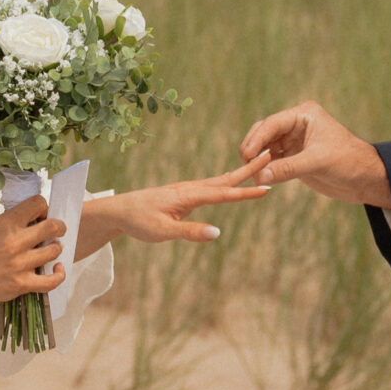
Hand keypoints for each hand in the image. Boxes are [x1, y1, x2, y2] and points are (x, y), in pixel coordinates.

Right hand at [0, 196, 66, 307]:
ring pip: (54, 251)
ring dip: (55, 248)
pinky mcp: (19, 285)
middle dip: (58, 226)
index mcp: (5, 223)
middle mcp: (14, 242)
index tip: (42, 214)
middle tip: (56, 230)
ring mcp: (19, 265)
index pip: (38, 203)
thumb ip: (11, 222)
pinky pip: (50, 281)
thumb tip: (32, 218)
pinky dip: (58, 275)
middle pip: (53, 227)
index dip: (44, 207)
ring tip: (49, 249)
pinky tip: (57, 269)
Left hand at [77, 151, 272, 255]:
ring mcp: (188, 190)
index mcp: (188, 196)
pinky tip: (232, 182)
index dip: (245, 192)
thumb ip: (190, 232)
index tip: (266, 187)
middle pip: (225, 179)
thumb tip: (217, 233)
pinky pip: (212, 186)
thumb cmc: (140, 221)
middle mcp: (191, 188)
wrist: (120, 211)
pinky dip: (227, 181)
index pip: (223, 194)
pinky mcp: (185, 195)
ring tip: (259, 164)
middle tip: (270, 156)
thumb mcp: (164, 232)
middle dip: (248, 170)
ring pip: (220, 181)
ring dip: (240, 173)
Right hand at [239, 100, 390, 207]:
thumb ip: (287, 168)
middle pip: (264, 133)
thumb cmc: (349, 162)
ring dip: (257, 161)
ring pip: (265, 149)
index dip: (257, 139)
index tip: (246, 155)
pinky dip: (264, 170)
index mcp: (304, 115)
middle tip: (246, 166)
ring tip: (252, 176)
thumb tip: (259, 176)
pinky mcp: (294, 158)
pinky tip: (260, 179)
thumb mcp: (318, 162)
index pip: (272, 124)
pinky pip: (272, 162)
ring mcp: (293, 142)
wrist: (366, 178)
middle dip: (253, 149)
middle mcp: (296, 126)